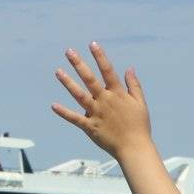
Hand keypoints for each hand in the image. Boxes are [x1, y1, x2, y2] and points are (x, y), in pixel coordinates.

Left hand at [51, 42, 152, 158]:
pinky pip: (75, 118)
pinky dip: (64, 112)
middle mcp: (105, 101)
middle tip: (68, 51)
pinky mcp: (90, 127)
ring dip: (68, 83)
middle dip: (79, 64)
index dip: (100, 57)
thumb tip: (129, 68)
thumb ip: (134, 85)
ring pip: (79, 95)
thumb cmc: (139, 126)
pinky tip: (53, 105)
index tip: (92, 44)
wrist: (134, 148)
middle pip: (90, 79)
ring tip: (58, 71)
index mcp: (118, 94)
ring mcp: (96, 113)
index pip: (108, 71)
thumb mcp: (140, 103)